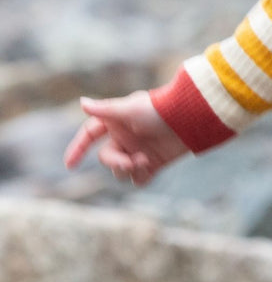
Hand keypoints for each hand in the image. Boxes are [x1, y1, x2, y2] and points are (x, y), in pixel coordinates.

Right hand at [64, 92, 188, 185]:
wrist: (192, 119)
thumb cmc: (160, 109)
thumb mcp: (130, 108)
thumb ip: (105, 109)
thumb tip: (81, 102)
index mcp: (117, 122)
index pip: (91, 135)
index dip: (78, 148)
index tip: (70, 165)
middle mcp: (126, 137)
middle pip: (107, 158)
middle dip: (115, 163)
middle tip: (130, 163)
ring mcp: (140, 150)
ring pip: (122, 171)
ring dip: (130, 170)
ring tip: (145, 161)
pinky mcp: (155, 162)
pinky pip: (139, 179)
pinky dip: (142, 177)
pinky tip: (150, 169)